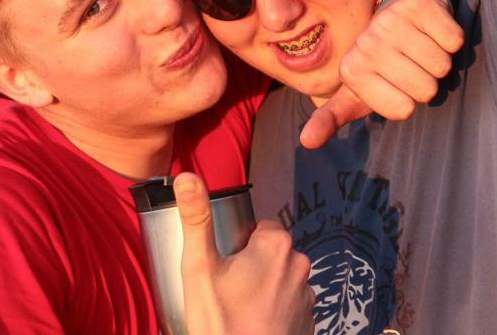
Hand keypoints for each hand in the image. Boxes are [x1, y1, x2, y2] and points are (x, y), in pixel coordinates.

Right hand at [174, 172, 314, 334]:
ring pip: (279, 276)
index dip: (238, 242)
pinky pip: (288, 302)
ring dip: (263, 285)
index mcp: (277, 244)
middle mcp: (301, 264)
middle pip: (269, 250)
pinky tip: (253, 323)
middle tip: (227, 288)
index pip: (258, 227)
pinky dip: (274, 308)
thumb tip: (186, 175)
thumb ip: (195, 217)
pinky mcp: (310, 322)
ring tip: (238, 309)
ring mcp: (308, 296)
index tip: (224, 264)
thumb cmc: (221, 321)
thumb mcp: (199, 266)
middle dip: (250, 263)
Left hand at [300, 0, 463, 147]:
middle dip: (425, 79)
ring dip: (438, 58)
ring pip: (441, 65)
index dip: (407, 99)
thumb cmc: (380, 61)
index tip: (394, 80)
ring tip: (420, 45)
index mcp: (352, 70)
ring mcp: (390, 20)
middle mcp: (366, 44)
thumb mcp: (354, 91)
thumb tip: (306, 142)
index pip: (403, 110)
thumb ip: (331, 117)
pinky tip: (431, 28)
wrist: (395, 11)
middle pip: (425, 89)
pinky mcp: (418, 3)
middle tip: (410, 61)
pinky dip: (449, 38)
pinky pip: (452, 40)